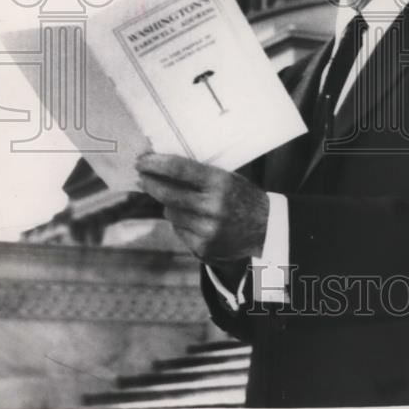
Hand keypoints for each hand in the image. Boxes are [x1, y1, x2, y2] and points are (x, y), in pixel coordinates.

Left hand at [135, 152, 269, 268]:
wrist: (267, 228)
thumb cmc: (243, 197)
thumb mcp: (228, 178)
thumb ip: (200, 175)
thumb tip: (161, 167)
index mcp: (221, 183)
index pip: (180, 170)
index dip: (157, 164)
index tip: (142, 160)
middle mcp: (213, 207)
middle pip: (167, 194)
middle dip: (150, 183)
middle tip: (141, 177)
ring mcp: (207, 230)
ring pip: (170, 213)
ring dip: (170, 204)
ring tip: (181, 200)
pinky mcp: (203, 248)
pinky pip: (179, 230)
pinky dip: (181, 222)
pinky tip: (194, 219)